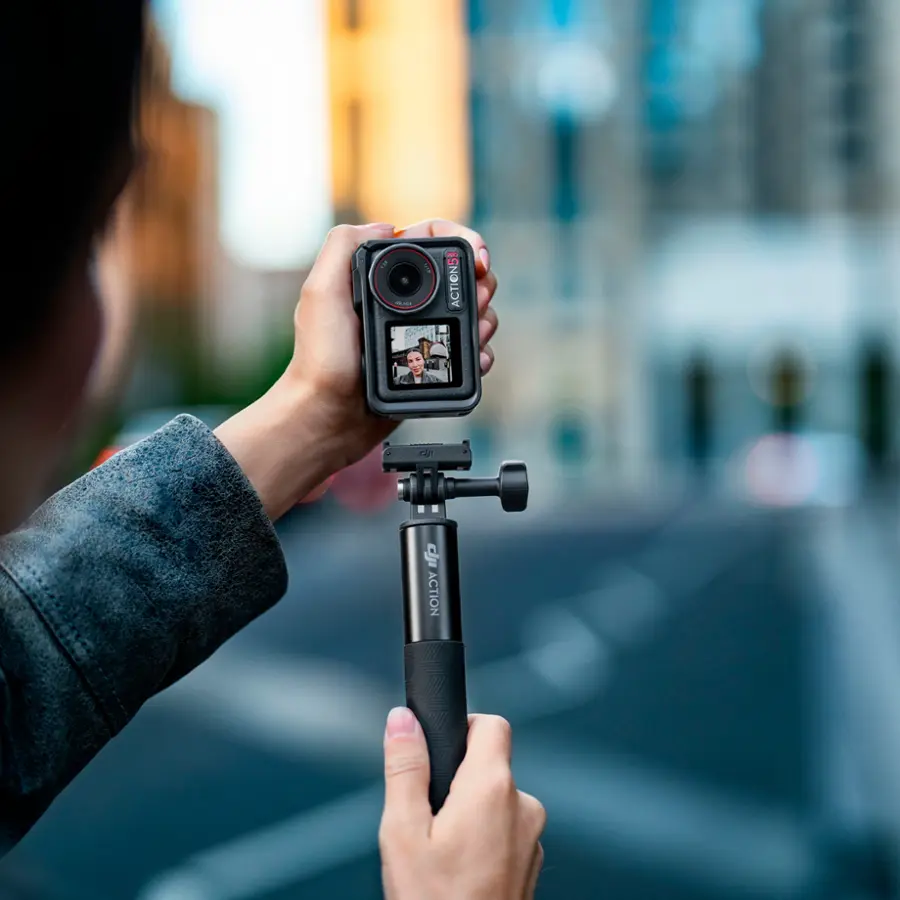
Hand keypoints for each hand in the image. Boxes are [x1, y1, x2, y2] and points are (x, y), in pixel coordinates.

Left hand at [215, 220, 498, 519]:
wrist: (328, 419)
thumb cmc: (319, 362)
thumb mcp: (320, 293)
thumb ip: (344, 246)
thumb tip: (386, 225)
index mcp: (379, 274)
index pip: (431, 240)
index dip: (463, 241)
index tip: (477, 260)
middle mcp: (402, 300)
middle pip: (460, 275)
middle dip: (480, 285)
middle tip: (477, 304)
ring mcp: (418, 332)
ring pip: (469, 311)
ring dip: (484, 318)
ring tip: (477, 334)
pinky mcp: (429, 363)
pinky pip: (466, 349)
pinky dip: (479, 350)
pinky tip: (476, 358)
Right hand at [380, 709, 544, 899]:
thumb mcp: (402, 831)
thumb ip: (405, 767)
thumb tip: (402, 720)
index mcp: (492, 788)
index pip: (492, 724)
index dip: (463, 727)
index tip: (439, 749)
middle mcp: (522, 807)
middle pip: (490, 765)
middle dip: (458, 780)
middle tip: (429, 819)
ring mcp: (531, 838)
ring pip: (496, 802)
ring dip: (471, 814)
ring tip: (442, 855)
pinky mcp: (530, 864)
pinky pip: (505, 832)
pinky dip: (484, 840)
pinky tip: (460, 872)